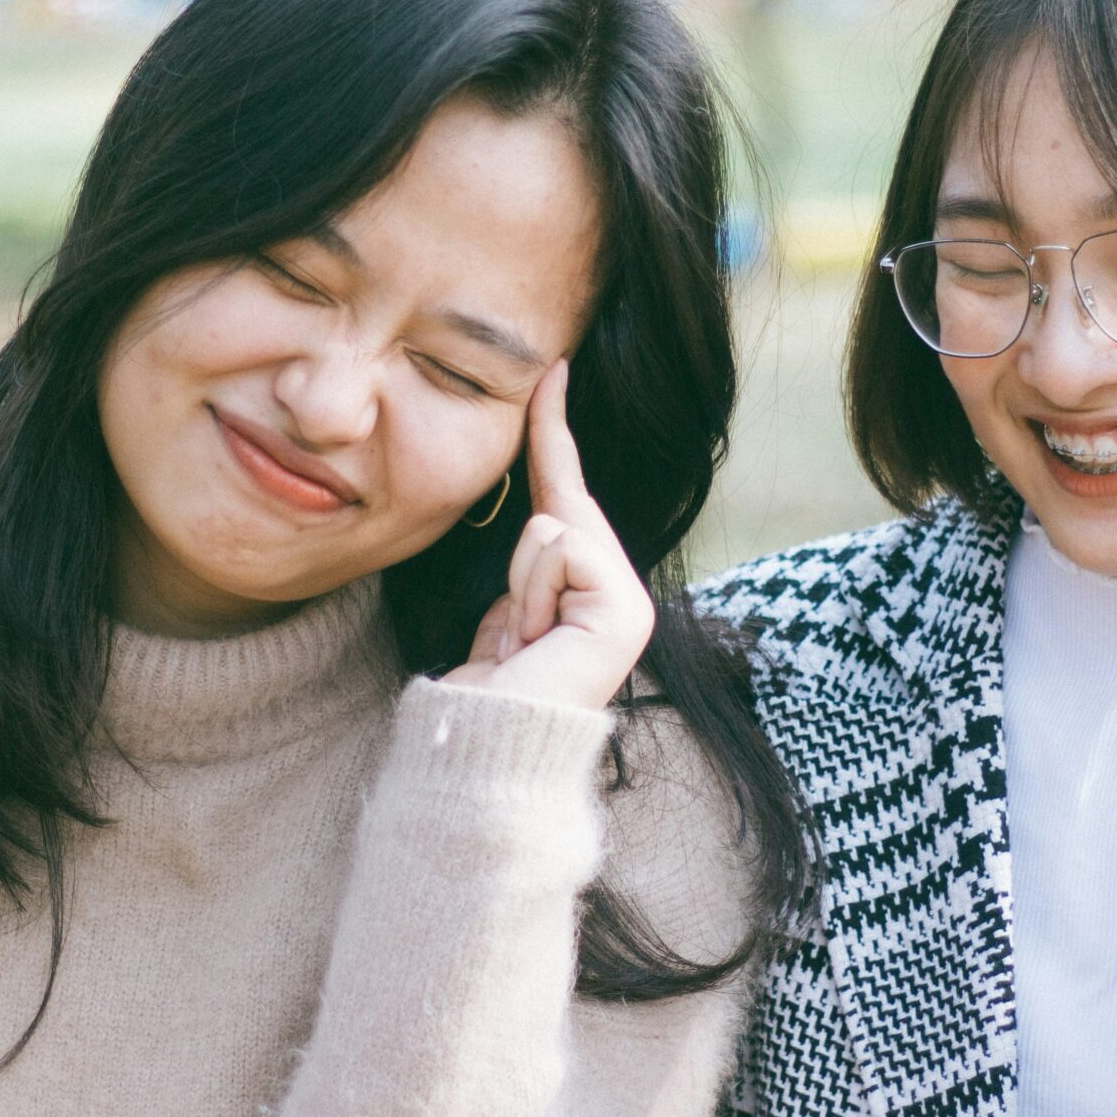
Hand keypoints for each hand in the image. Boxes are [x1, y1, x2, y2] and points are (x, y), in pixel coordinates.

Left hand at [443, 361, 654, 711]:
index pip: (566, 491)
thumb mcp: (505, 613)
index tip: (551, 370)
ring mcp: (629, 601)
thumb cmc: (490, 692)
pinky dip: (531, 594)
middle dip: (520, 572)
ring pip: (550, 528)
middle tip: (520, 637)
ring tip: (524, 645)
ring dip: (518, 590)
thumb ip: (529, 570)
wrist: (488, 746)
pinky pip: (559, 550)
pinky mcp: (624, 608)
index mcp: (592, 590)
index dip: (555, 431)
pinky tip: (537, 641)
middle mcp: (621, 592)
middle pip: (555, 509)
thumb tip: (543, 516)